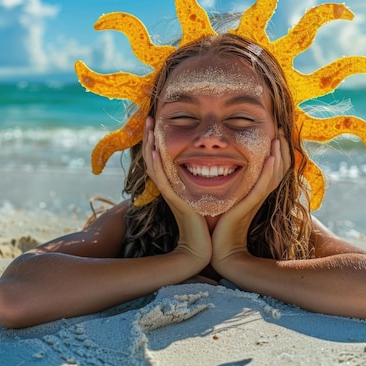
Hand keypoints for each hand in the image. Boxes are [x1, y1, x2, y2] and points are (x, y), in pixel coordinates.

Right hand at [142, 117, 211, 263]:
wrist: (208, 247)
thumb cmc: (209, 223)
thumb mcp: (206, 196)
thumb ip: (206, 181)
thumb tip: (216, 164)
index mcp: (175, 185)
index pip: (161, 157)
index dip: (157, 140)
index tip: (158, 122)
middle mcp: (169, 187)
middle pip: (152, 157)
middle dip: (150, 137)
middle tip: (149, 118)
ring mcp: (170, 194)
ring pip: (153, 165)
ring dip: (150, 146)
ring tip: (150, 129)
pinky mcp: (174, 201)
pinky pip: (161, 180)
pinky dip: (156, 166)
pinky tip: (154, 152)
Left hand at [211, 129, 289, 265]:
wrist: (217, 252)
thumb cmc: (218, 228)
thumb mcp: (225, 201)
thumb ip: (228, 188)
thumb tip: (216, 170)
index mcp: (255, 194)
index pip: (272, 169)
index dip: (277, 151)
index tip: (274, 132)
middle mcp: (259, 196)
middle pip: (279, 169)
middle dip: (281, 148)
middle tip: (279, 129)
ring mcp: (255, 202)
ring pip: (274, 175)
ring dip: (278, 156)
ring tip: (278, 138)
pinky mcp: (248, 207)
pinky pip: (262, 187)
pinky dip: (267, 173)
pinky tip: (270, 158)